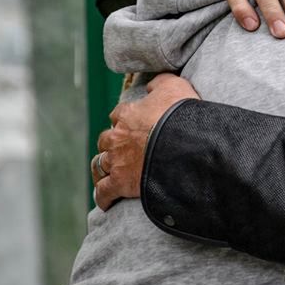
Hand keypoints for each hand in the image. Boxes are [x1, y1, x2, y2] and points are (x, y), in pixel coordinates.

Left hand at [93, 74, 198, 210]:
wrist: (184, 145)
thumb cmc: (180, 115)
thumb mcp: (175, 87)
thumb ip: (160, 82)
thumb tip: (151, 86)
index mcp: (127, 114)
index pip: (118, 115)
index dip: (124, 120)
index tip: (132, 125)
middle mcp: (116, 137)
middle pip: (105, 140)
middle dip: (112, 144)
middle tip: (123, 149)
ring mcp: (116, 161)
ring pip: (99, 165)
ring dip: (104, 168)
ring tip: (110, 173)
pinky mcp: (120, 183)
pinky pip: (104, 192)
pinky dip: (103, 197)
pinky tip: (106, 201)